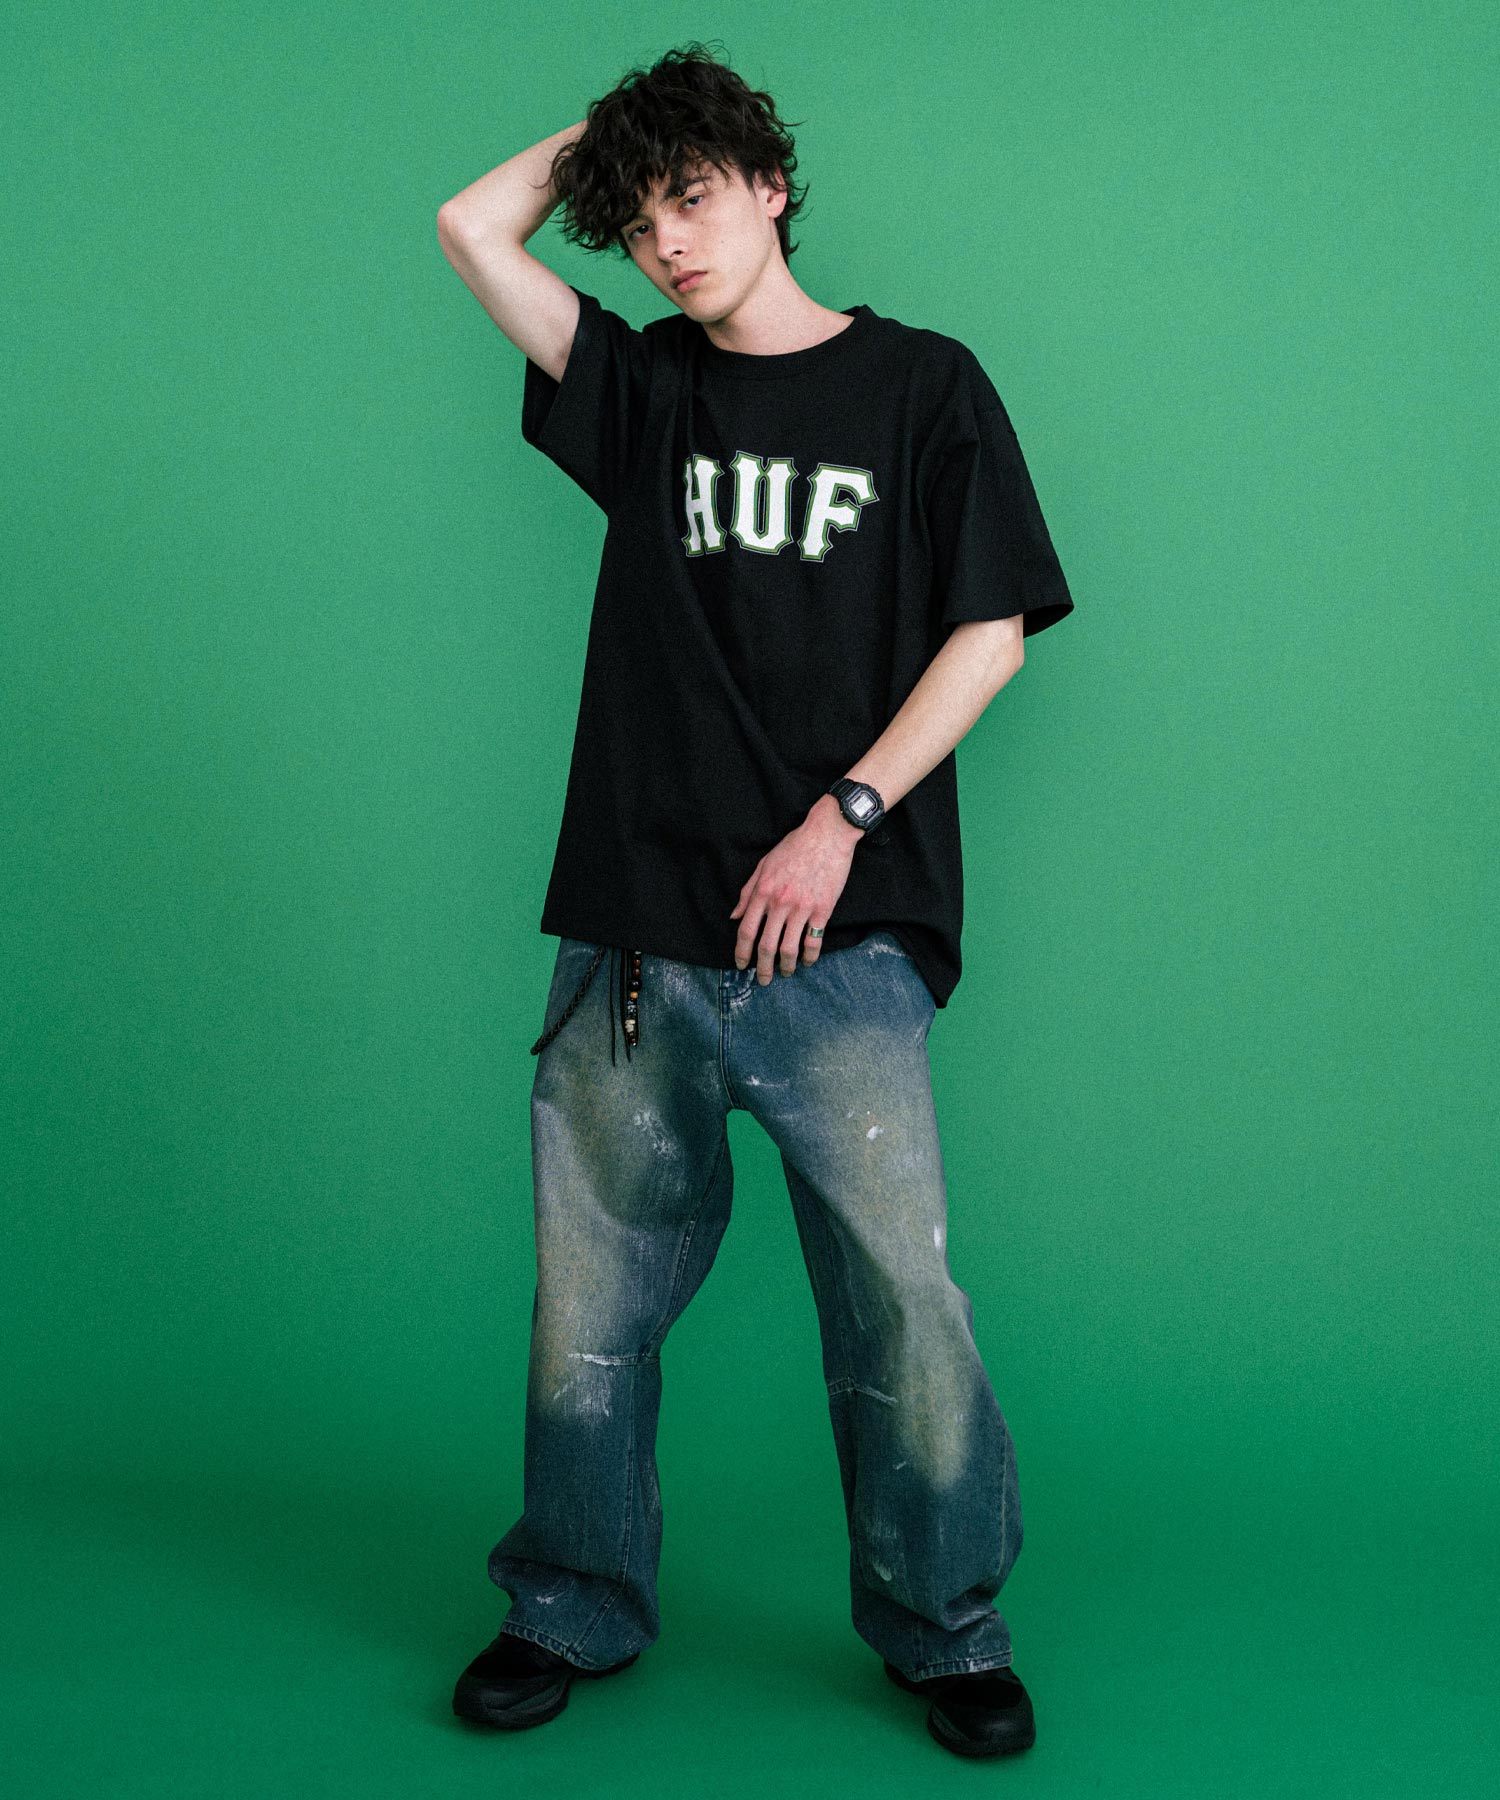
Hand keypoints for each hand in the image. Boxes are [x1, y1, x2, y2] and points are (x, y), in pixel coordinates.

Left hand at [729, 796, 862, 982]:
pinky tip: (806, 962)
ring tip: (784, 974)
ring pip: (789, 948)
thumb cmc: (794, 846)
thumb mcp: (764, 864)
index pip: (746, 930)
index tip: (741, 965)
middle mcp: (780, 903)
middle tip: (762, 980)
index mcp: (763, 891)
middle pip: (766, 945)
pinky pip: (813, 940)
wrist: (827, 834)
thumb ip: (747, 891)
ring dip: (785, 966)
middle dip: (762, 968)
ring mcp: (802, 908)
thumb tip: (733, 915)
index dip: (741, 952)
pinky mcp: (822, 909)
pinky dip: (809, 956)